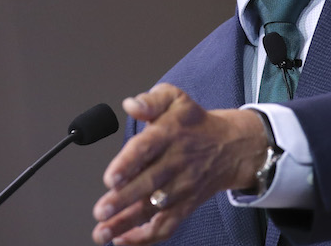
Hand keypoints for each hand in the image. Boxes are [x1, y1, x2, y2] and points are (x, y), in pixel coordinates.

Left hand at [91, 83, 266, 244]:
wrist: (229, 146)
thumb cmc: (194, 122)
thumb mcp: (175, 99)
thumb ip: (151, 100)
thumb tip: (131, 104)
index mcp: (168, 134)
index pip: (146, 149)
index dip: (127, 164)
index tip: (110, 178)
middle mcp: (174, 163)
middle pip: (148, 183)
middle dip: (123, 200)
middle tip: (101, 210)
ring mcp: (180, 187)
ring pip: (152, 209)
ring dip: (126, 223)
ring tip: (102, 232)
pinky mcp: (185, 206)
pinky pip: (166, 226)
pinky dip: (145, 237)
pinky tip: (123, 239)